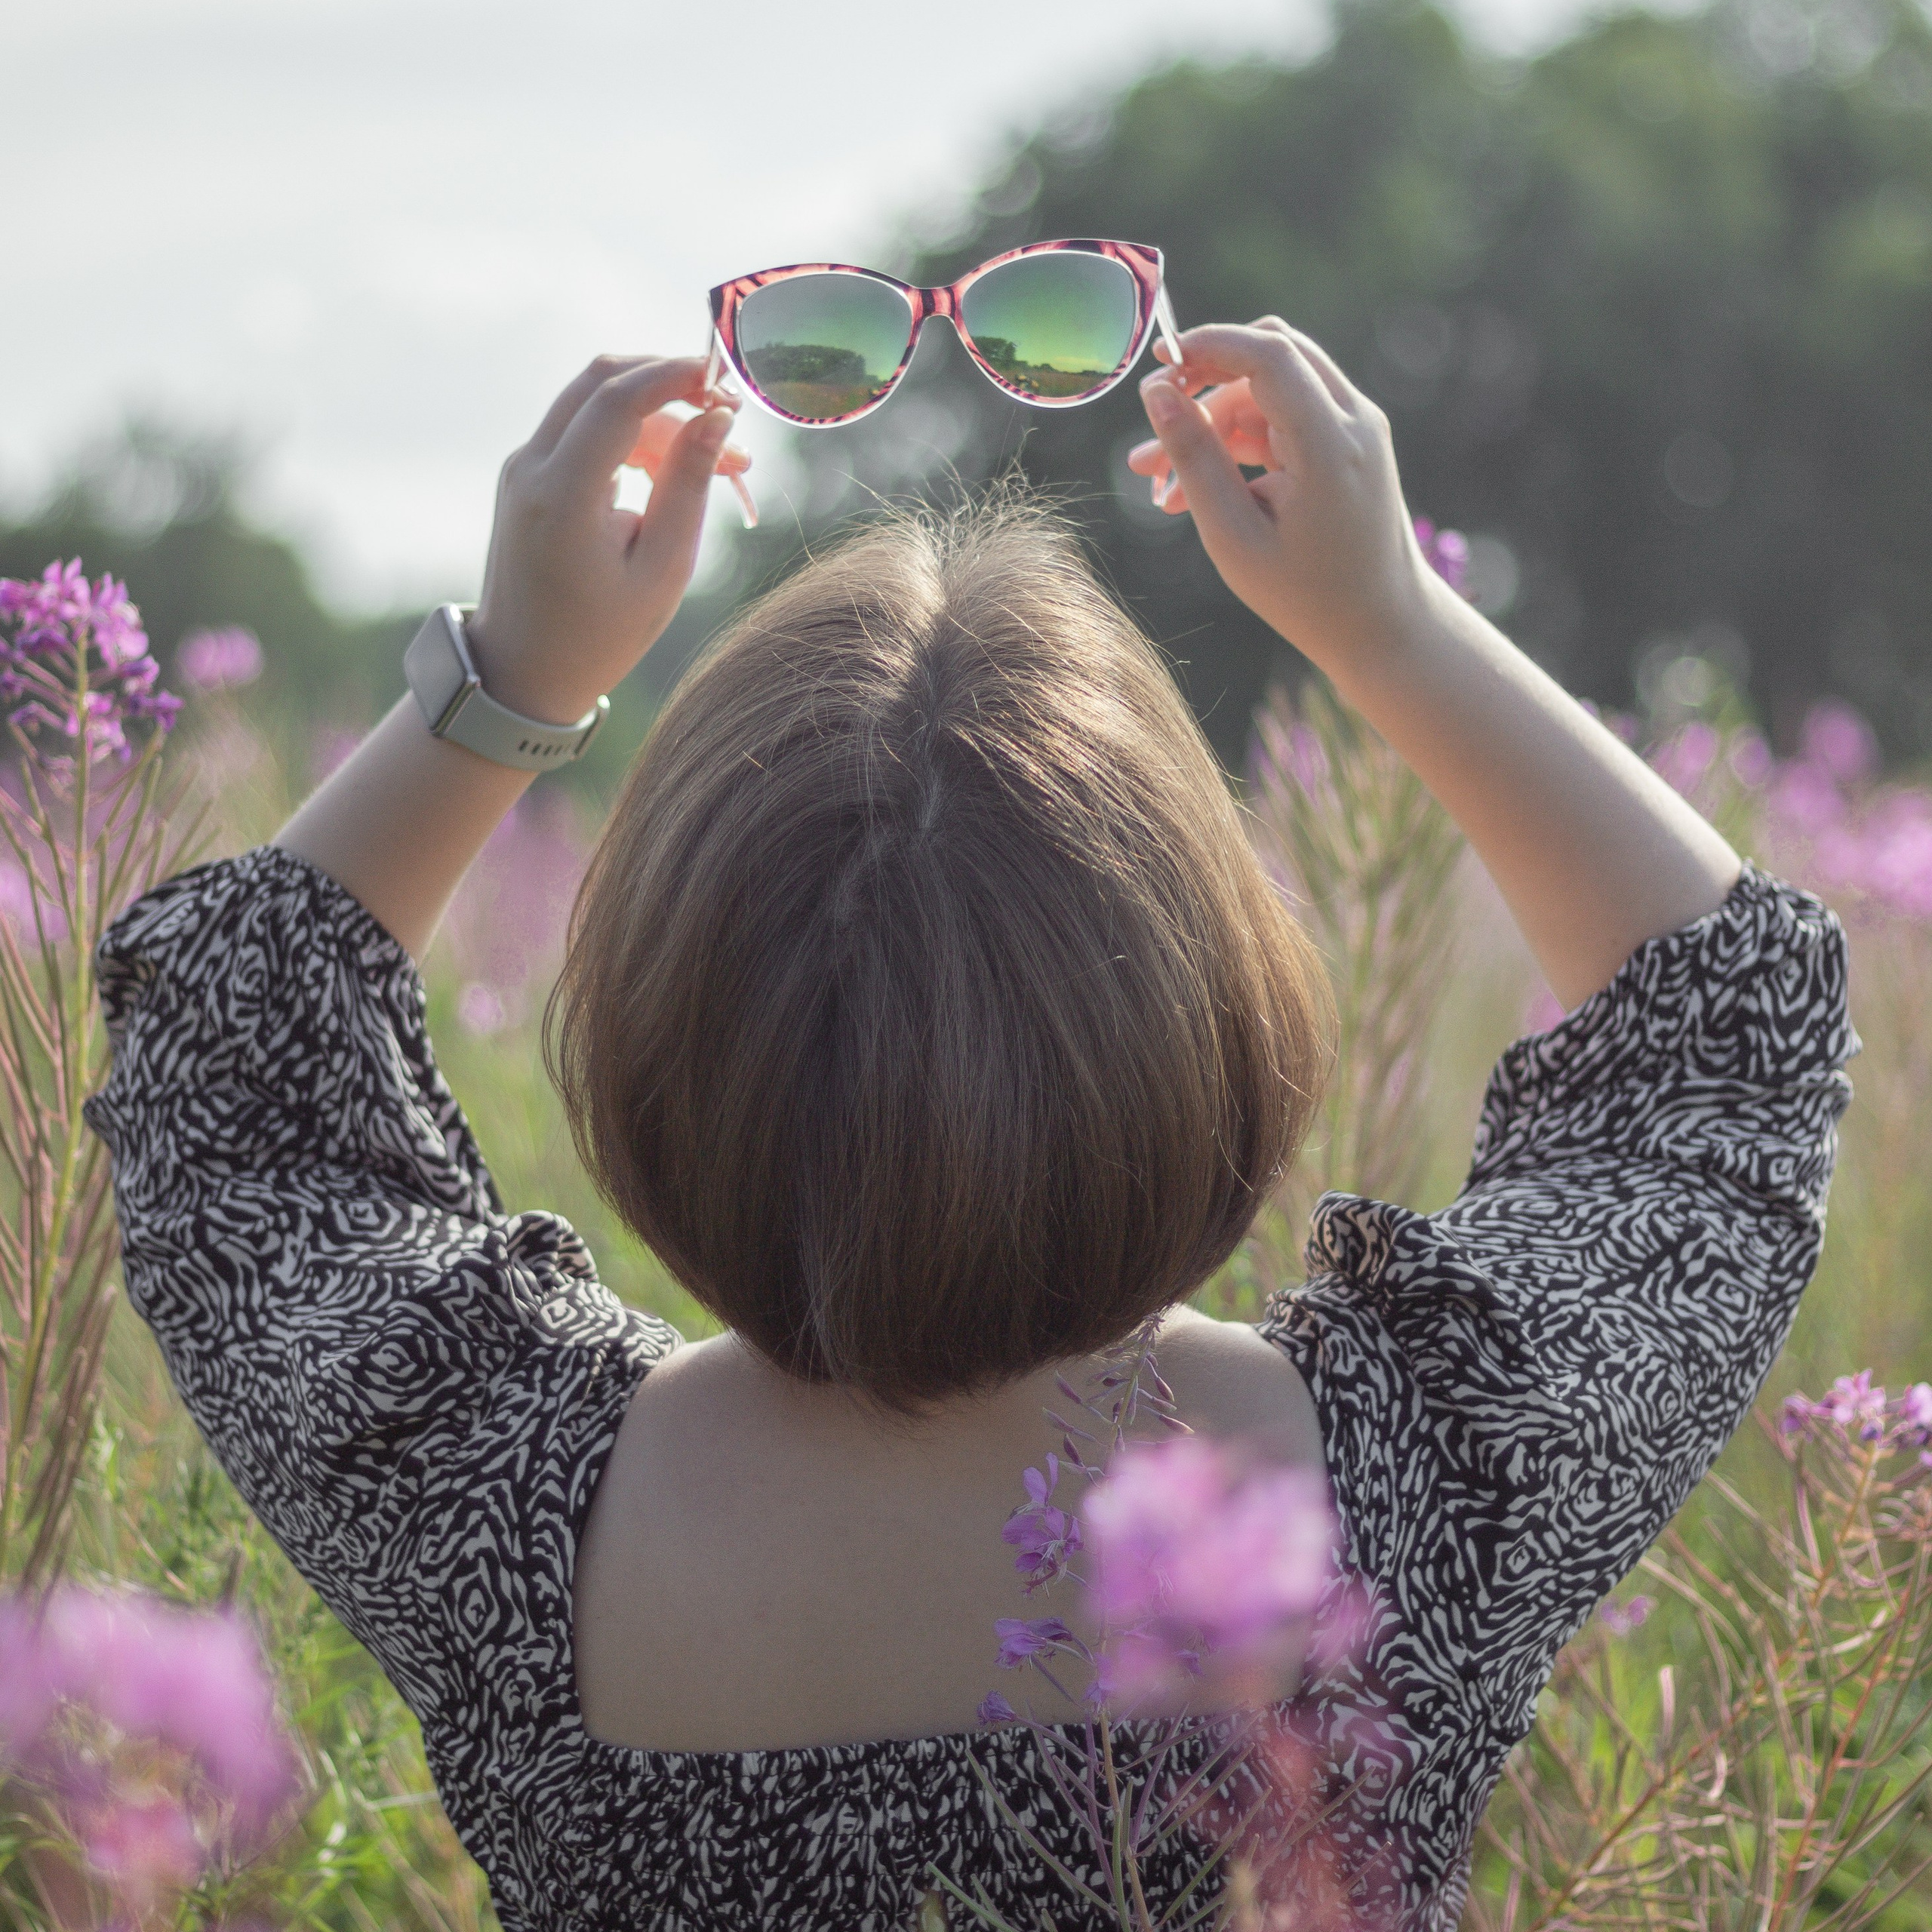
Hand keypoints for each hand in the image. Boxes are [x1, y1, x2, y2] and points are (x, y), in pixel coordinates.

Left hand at [467, 355, 750, 721]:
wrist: (523, 670)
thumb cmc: (599, 636)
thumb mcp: (661, 571)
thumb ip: (688, 486)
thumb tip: (717, 419)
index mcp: (563, 495)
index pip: (619, 398)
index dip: (676, 376)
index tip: (727, 383)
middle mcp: (531, 467)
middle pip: (602, 381)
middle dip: (669, 386)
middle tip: (726, 418)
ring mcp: (523, 467)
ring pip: (595, 402)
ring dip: (656, 416)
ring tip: (717, 463)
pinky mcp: (527, 475)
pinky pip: (583, 430)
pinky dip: (630, 435)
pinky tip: (671, 470)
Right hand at [1125, 320, 1432, 666]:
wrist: (1382, 625)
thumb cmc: (1306, 595)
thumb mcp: (1234, 535)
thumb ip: (1194, 460)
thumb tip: (1156, 394)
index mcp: (1330, 444)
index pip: (1268, 354)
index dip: (1207, 345)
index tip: (1156, 363)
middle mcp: (1353, 420)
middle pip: (1271, 354)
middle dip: (1205, 381)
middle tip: (1153, 424)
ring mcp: (1356, 427)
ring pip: (1270, 388)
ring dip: (1214, 422)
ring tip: (1159, 484)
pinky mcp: (1347, 441)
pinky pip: (1284, 417)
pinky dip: (1238, 441)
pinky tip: (1195, 490)